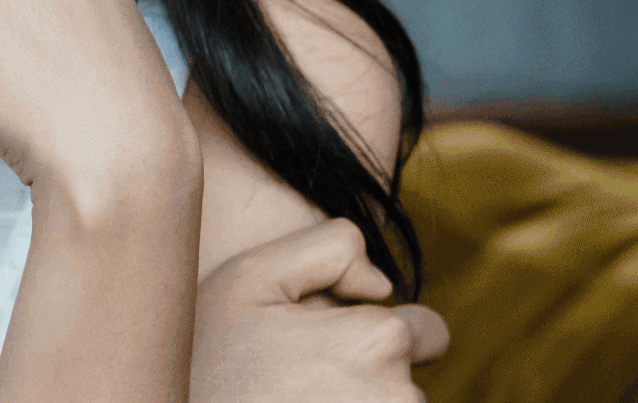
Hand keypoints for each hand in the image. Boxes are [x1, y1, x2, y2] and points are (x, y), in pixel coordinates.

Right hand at [193, 218, 447, 401]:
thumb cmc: (210, 366)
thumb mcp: (246, 281)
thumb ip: (328, 249)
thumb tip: (382, 283)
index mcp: (378, 338)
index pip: (427, 331)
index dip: (378, 336)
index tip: (329, 353)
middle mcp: (401, 396)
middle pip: (411, 382)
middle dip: (370, 381)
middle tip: (301, 387)